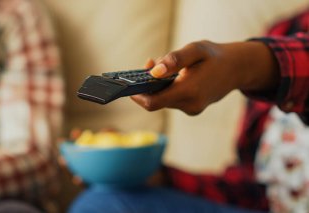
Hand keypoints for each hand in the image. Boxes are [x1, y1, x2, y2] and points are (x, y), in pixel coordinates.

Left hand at [131, 40, 278, 114]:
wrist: (237, 69)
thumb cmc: (215, 57)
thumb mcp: (196, 50)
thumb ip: (174, 60)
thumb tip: (153, 72)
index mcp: (189, 91)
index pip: (152, 102)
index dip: (137, 95)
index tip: (129, 84)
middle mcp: (189, 105)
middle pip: (156, 101)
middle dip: (148, 85)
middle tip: (150, 63)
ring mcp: (192, 109)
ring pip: (164, 100)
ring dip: (158, 86)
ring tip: (163, 67)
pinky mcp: (192, 109)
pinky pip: (172, 100)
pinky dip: (167, 89)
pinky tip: (172, 76)